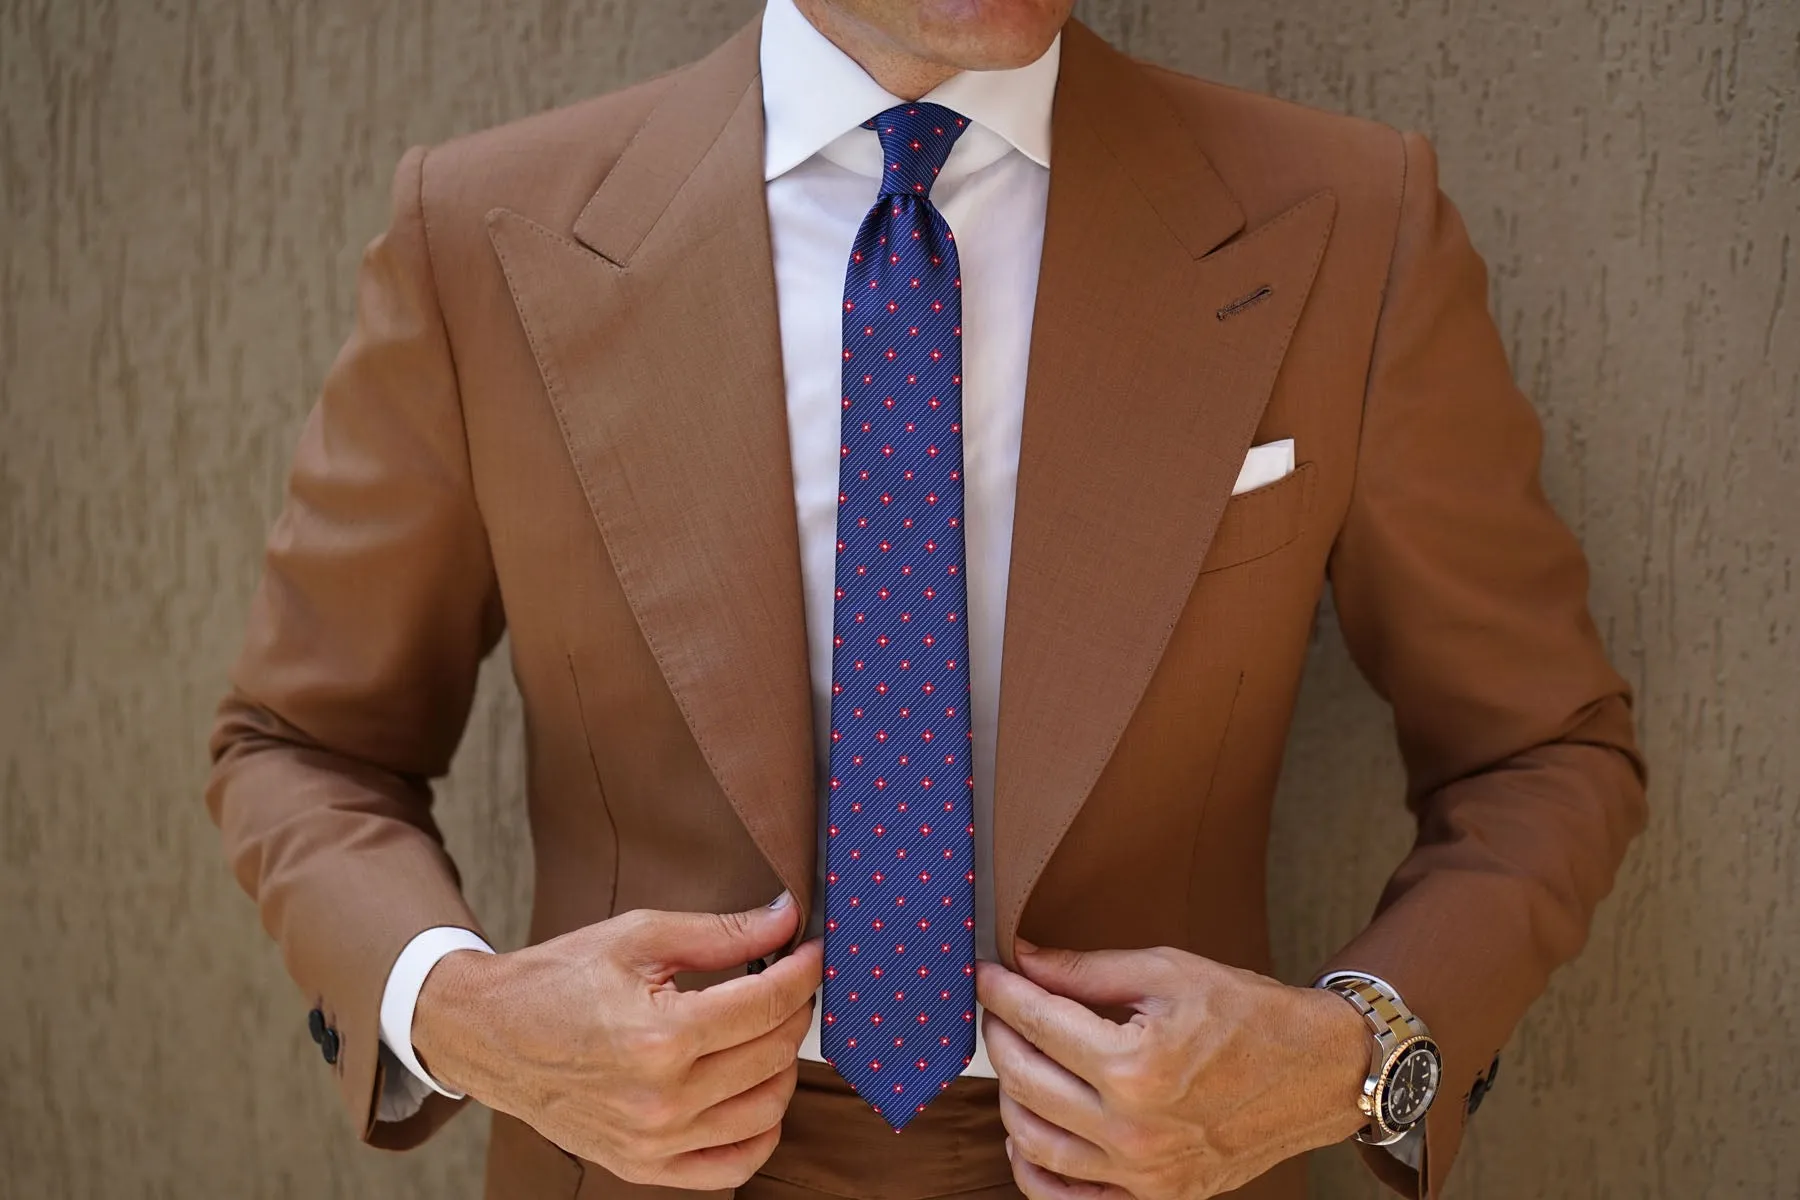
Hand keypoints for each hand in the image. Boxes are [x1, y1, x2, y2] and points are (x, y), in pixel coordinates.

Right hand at [413, 892, 820, 1189]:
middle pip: (773, 1054)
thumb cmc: (559, 979)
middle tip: (786, 981)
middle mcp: (662, 1098)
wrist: (489, 1034)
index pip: (767, 1004)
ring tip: (765, 1030)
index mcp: (661, 1036)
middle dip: (793, 1010)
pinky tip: (755, 1092)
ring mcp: (654, 1141)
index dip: (803, 971)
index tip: (814, 952)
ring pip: (767, 1109)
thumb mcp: (638, 938)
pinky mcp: (644, 1166)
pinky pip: (733, 1165)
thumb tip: (786, 921)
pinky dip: (761, 1132)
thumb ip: (721, 932)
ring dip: (782, 1064)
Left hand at [975, 942, 1369, 1198]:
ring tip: (1013, 1058)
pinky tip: (1026, 1133)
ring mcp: (1142, 1173)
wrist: (1316, 1072)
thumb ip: (1087, 970)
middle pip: (1023, 1081)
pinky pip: (1068, 1197)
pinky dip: (1033, 1169)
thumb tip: (1024, 959)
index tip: (986, 973)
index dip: (1001, 993)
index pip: (1037, 1024)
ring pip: (1032, 1141)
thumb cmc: (1247, 1014)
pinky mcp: (1155, 1197)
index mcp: (1135, 1065)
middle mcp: (1132, 1128)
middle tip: (999, 1009)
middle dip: (1000, 1036)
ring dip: (1008, 1095)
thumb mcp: (1168, 972)